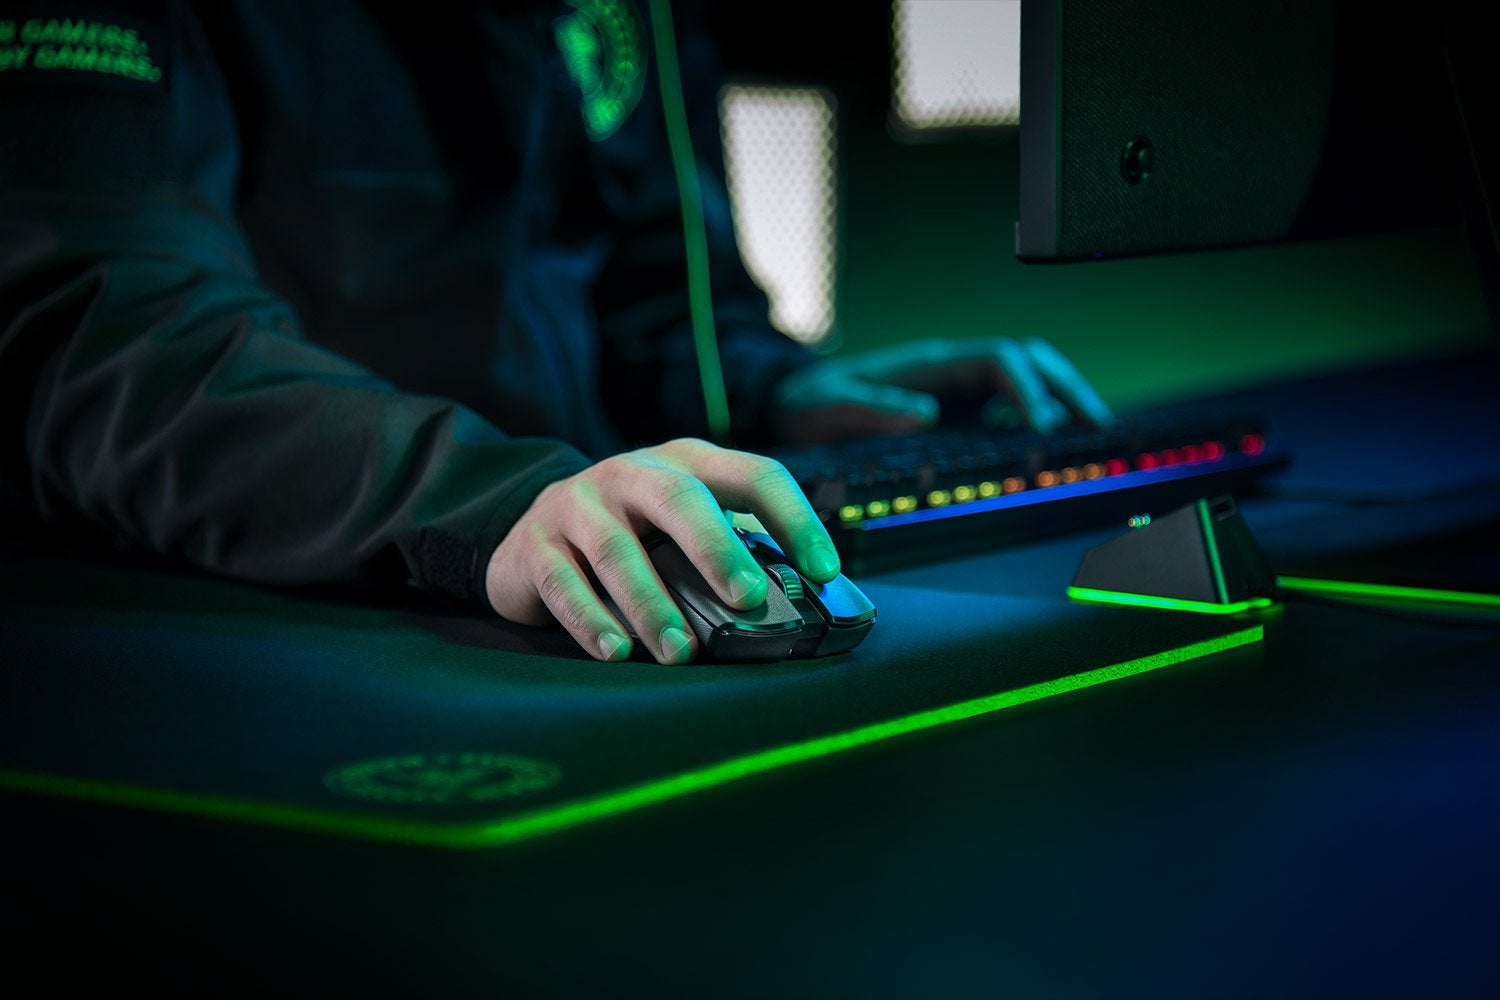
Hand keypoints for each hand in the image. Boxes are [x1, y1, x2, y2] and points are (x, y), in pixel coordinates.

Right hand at [485, 438, 839, 663]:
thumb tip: (799, 606)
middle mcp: (633, 473)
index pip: (753, 475)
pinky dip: (591, 619)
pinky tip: (616, 652)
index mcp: (687, 464)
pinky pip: (563, 582)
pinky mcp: (536, 543)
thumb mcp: (682, 528)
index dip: (793, 518)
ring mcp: (579, 503)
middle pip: (679, 500)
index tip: (824, 570)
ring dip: (653, 604)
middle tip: (746, 597)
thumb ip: (730, 550)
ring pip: (617, 548)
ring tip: (681, 652)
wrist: (529, 532)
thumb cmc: (633, 536)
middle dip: (716, 548)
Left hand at [769, 336, 1112, 445]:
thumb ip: (870, 408)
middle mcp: (948, 371)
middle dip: (1065, 386)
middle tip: (1097, 423)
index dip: (1027, 388)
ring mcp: (953, 388)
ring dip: (1058, 398)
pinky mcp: (951, 410)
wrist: (785, 403)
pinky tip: (1043, 446)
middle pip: (1026, 360)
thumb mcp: (828, 406)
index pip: (998, 360)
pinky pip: (1004, 405)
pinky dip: (1033, 418)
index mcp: (928, 364)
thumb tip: (923, 415)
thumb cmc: (806, 403)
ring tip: (1090, 433)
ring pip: (1023, 378)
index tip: (1044, 425)